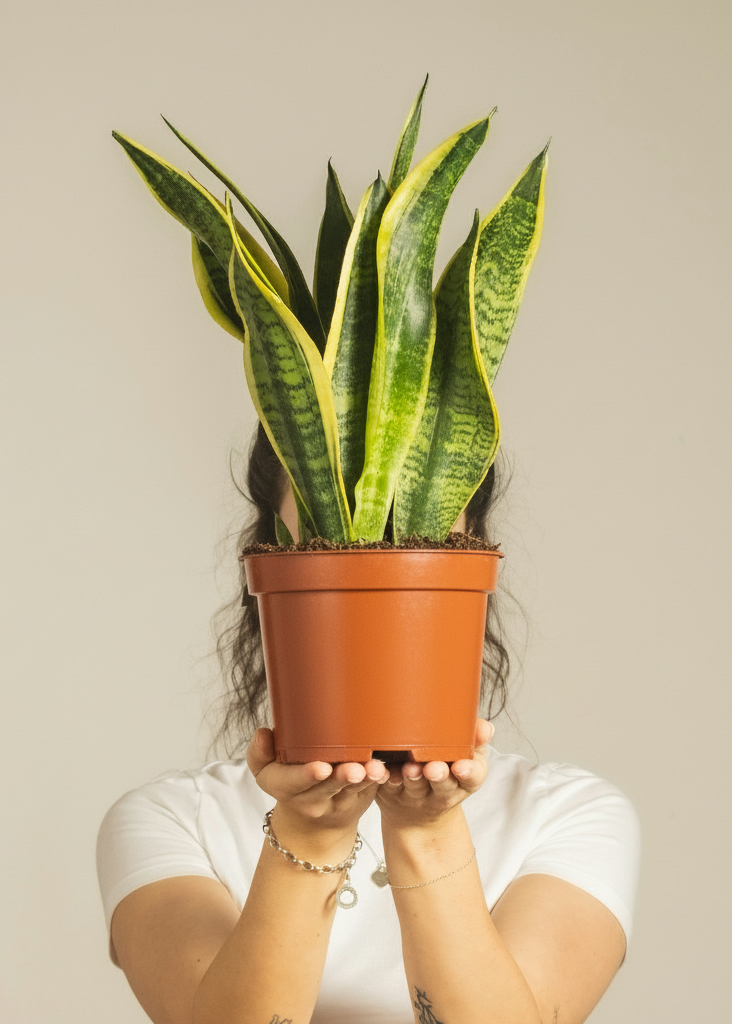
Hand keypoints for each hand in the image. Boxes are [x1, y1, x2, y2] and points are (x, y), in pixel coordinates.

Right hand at [246, 728, 388, 857]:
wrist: (310, 821)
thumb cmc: (288, 781)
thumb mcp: (266, 771)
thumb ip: (259, 753)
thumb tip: (262, 733)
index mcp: (285, 788)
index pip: (293, 783)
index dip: (306, 776)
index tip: (321, 767)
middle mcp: (311, 800)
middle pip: (328, 788)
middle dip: (341, 778)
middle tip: (354, 769)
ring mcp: (337, 803)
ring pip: (352, 790)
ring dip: (365, 779)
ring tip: (375, 768)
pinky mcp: (357, 801)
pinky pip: (368, 791)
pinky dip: (377, 780)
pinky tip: (385, 771)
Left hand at [376, 719, 494, 830]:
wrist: (420, 815)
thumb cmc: (448, 772)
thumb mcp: (468, 758)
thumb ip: (476, 740)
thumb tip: (486, 727)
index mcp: (464, 781)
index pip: (472, 778)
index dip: (469, 773)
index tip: (461, 766)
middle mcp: (441, 792)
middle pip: (442, 786)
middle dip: (439, 776)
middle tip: (433, 768)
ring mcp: (415, 795)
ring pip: (414, 786)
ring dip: (412, 777)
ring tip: (409, 768)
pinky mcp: (391, 793)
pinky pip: (386, 786)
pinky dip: (383, 778)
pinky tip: (380, 770)